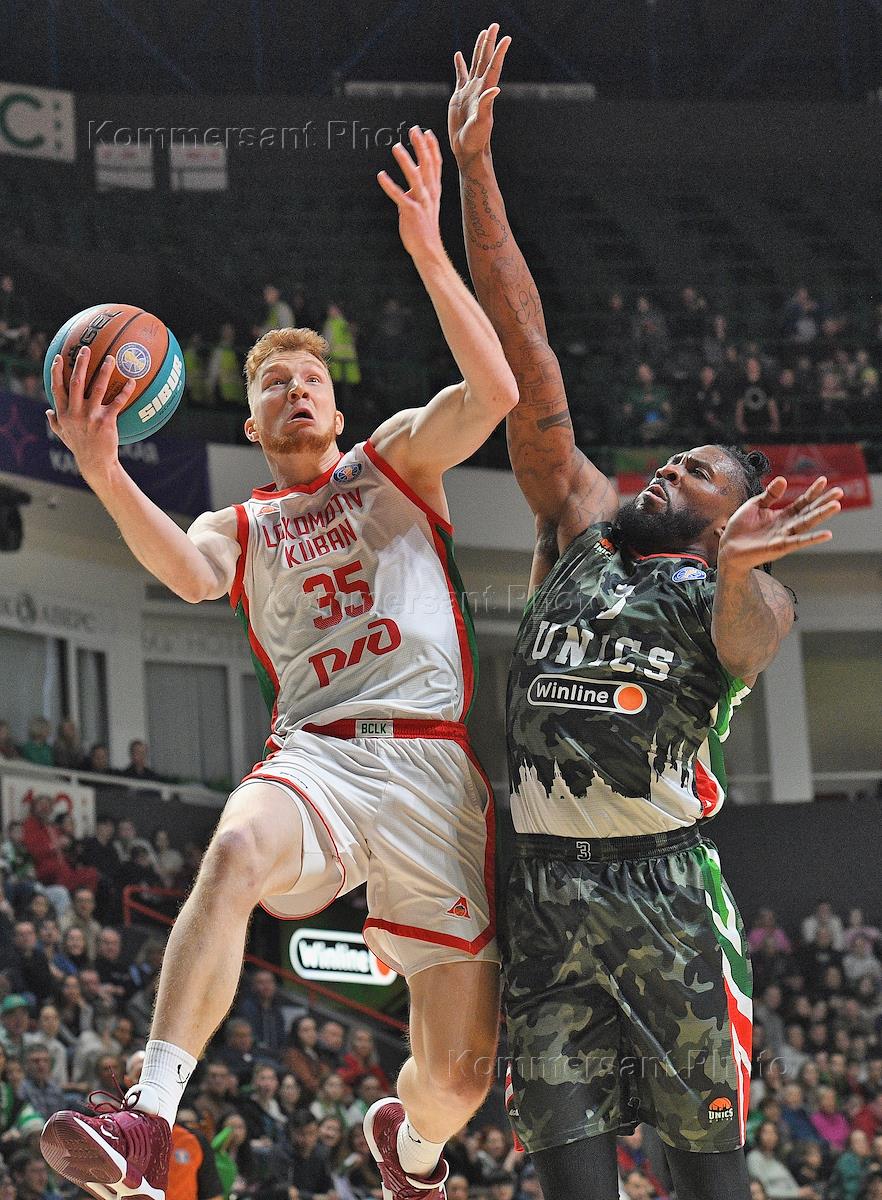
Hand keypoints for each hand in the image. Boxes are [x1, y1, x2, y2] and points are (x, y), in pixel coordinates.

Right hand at [47, 345, 135, 477]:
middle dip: (80, 364)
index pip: (57, 388)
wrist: (95, 463)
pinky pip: (117, 402)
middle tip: (86, 348)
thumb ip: (54, 422)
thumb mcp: (63, 435)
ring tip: (111, 358)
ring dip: (104, 371)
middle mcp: (75, 412)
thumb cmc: (79, 447)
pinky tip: (132, 381)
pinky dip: (125, 391)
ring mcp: (90, 416)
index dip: (57, 372)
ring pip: (97, 387)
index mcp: (63, 413)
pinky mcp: (106, 421)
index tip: (60, 357)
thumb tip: (47, 411)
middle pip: (76, 382)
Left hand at [378, 127, 444, 262]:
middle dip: (421, 147)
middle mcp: (430, 194)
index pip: (436, 165)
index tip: (427, 132)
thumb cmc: (424, 227)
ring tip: (396, 147)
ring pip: (415, 177)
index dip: (432, 148)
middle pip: (427, 165)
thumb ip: (419, 190)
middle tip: (414, 129)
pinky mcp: (411, 212)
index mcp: (434, 191)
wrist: (428, 250)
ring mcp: (421, 203)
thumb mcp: (425, 204)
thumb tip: (411, 178)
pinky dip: (389, 186)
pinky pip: (399, 196)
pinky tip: (380, 176)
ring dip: (405, 161)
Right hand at [449, 23, 510, 165]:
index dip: (499, 52)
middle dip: (490, 43)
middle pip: (485, 60)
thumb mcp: (481, 122)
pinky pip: (460, 76)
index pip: (493, 67)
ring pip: (474, 64)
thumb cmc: (476, 139)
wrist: (466, 149)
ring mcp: (469, 91)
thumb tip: (495, 89)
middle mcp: (479, 88)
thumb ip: (486, 105)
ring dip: (478, 49)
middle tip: (494, 26)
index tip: (506, 37)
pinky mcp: (459, 97)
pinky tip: (458, 55)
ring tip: (482, 33)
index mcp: (485, 92)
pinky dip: (460, 65)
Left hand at [718, 476, 842, 570]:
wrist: (728, 548)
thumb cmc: (740, 528)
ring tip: (836, 506)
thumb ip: (770, 494)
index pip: (802, 502)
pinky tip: (827, 534)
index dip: (812, 491)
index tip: (824, 480)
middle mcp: (787, 526)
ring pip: (806, 524)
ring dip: (821, 515)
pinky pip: (798, 542)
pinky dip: (812, 539)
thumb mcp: (755, 505)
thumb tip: (783, 479)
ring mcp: (785, 537)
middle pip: (809, 512)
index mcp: (782, 515)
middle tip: (840, 491)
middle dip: (824, 502)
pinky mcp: (779, 547)